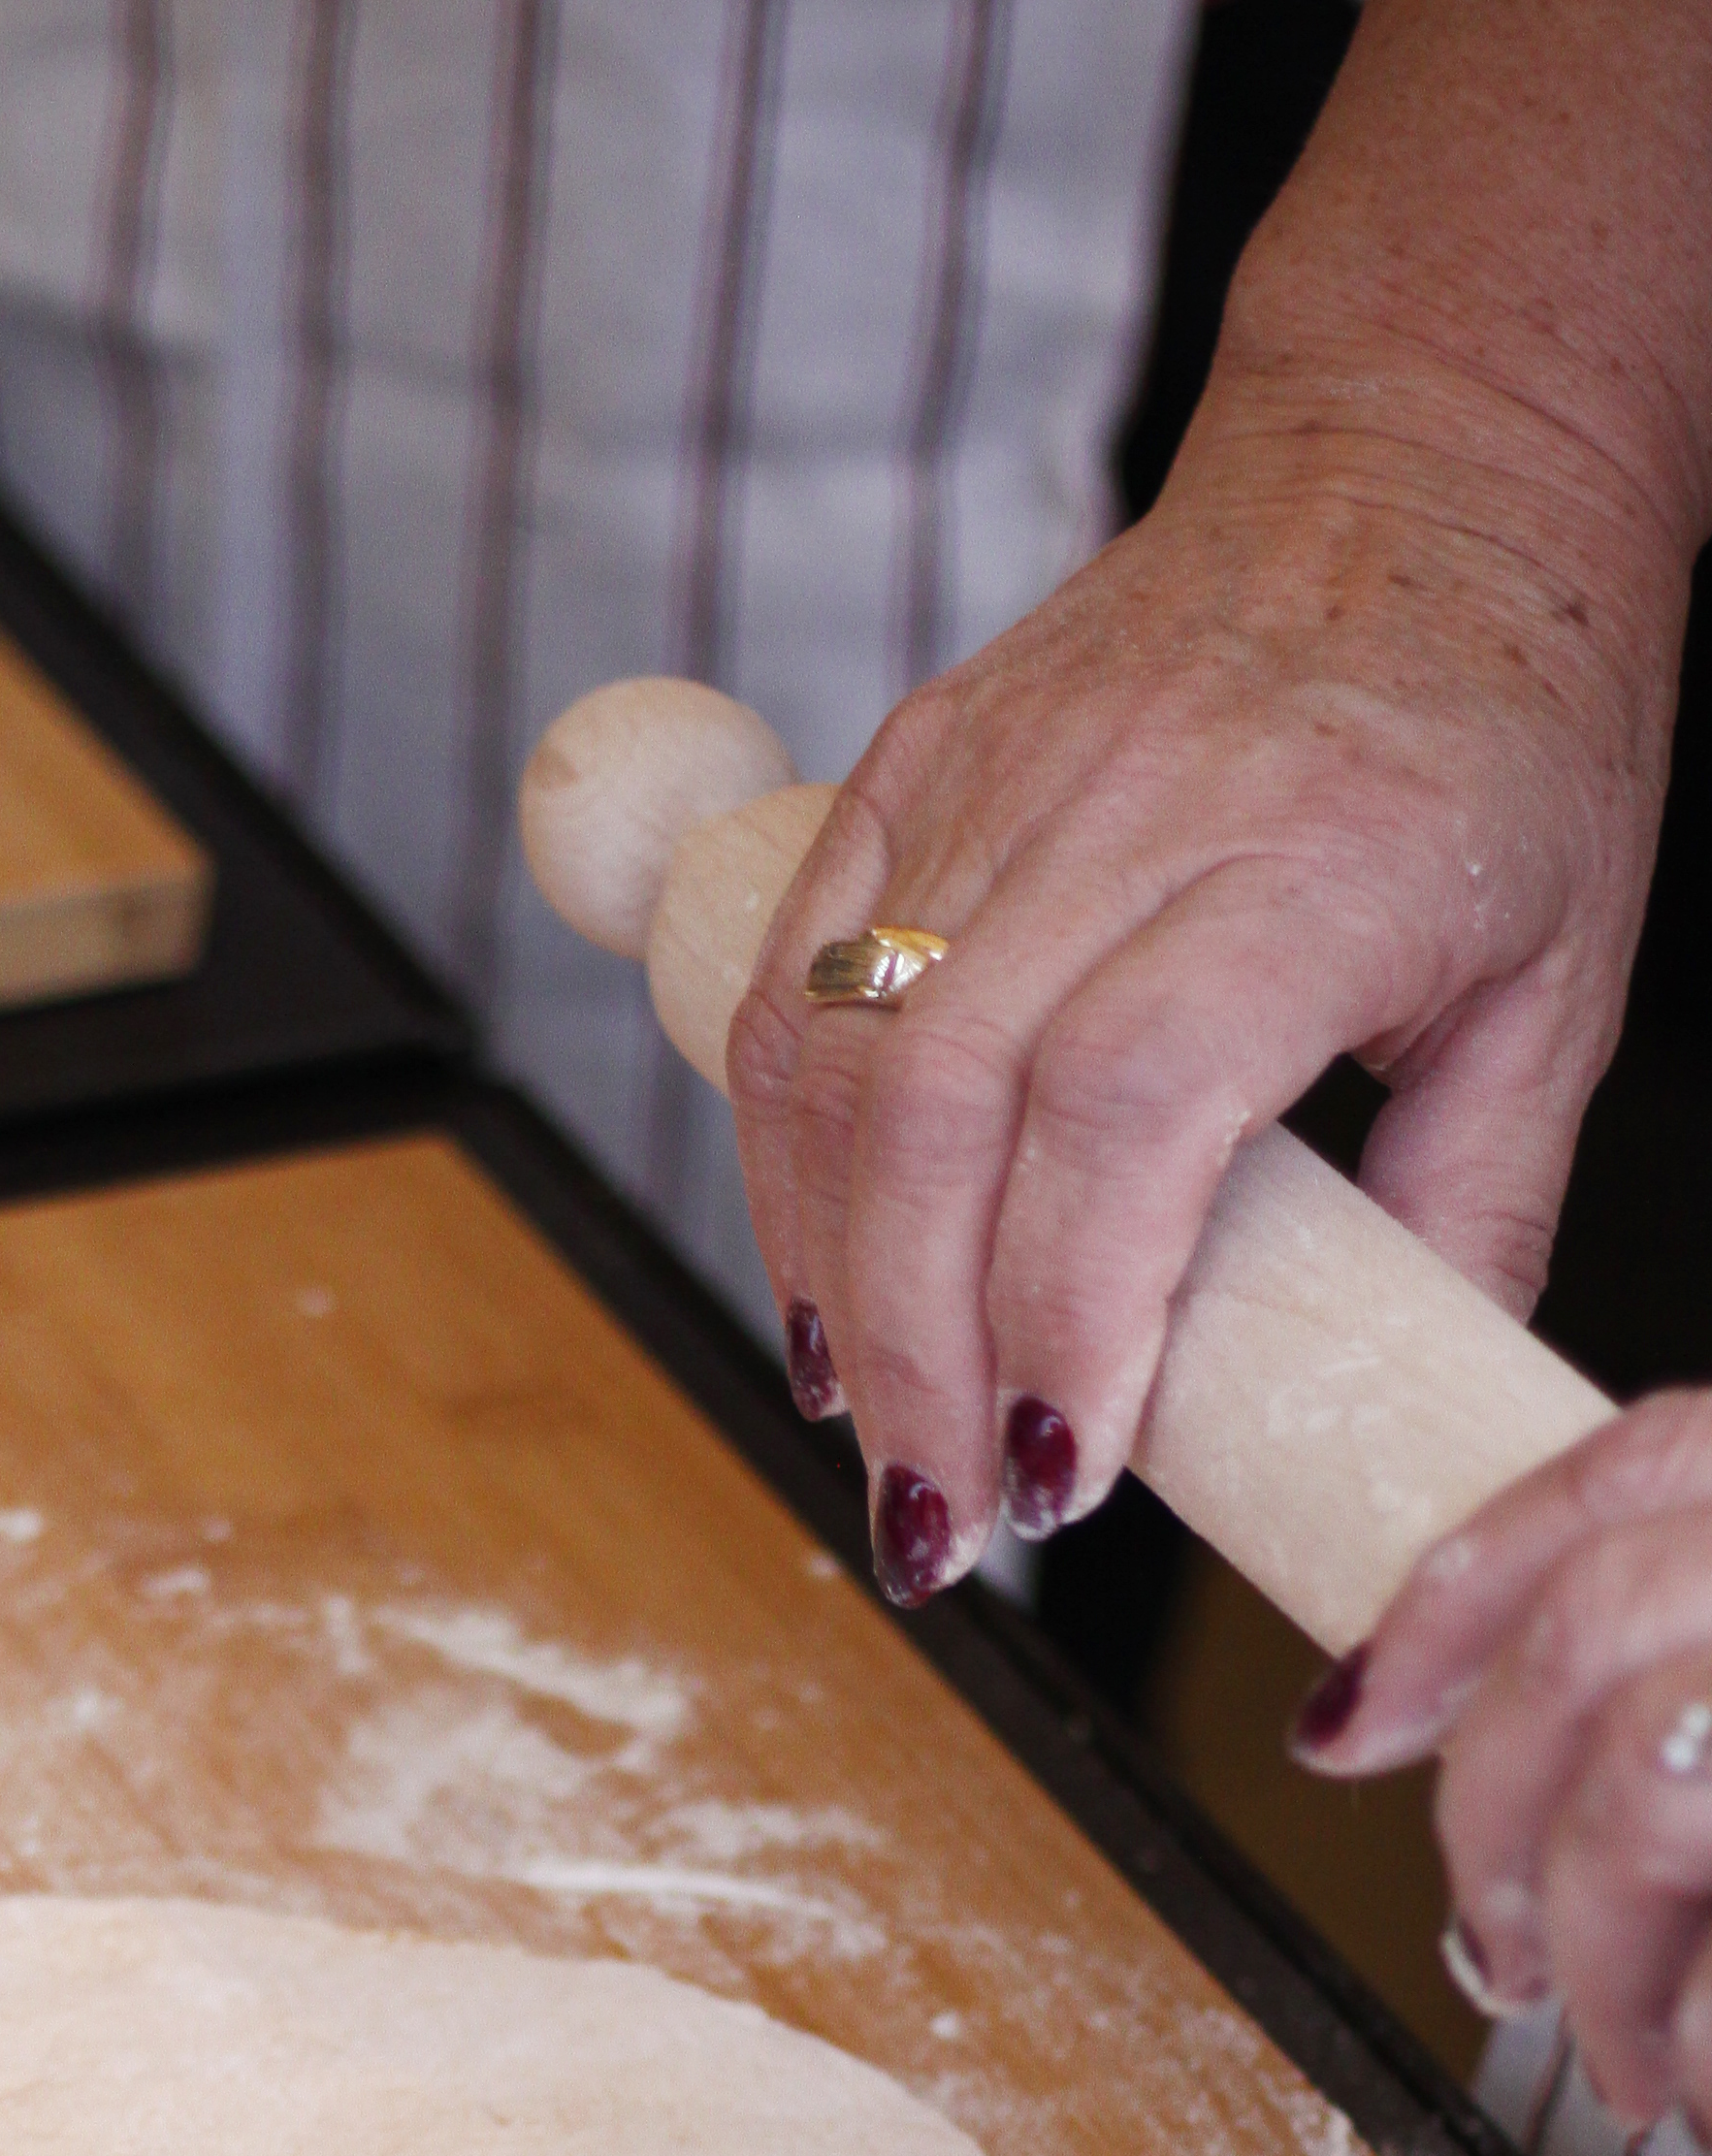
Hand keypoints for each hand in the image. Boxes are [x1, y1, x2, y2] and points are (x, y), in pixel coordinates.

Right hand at [720, 0, 1708, 1606]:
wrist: (1426, 444)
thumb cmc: (1513, 709)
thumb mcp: (1564, 976)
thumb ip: (1472, 1208)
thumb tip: (1389, 1423)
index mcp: (1319, 850)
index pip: (1127, 1101)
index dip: (1065, 1306)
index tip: (1066, 1475)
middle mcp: (1134, 799)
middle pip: (943, 1109)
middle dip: (917, 1354)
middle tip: (941, 1523)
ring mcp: (998, 769)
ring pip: (837, 1060)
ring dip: (827, 1280)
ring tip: (872, 1430)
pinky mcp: (911, 759)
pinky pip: (792, 982)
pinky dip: (779, 1155)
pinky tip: (818, 1291)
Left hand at [1294, 1394, 1711, 2135]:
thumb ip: (1688, 1685)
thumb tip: (1498, 1753)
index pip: (1645, 1461)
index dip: (1464, 1589)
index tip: (1348, 1719)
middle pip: (1607, 1624)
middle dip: (1495, 1808)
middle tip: (1500, 1955)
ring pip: (1651, 1800)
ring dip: (1605, 1967)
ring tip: (1628, 2068)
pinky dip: (1696, 2056)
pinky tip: (1704, 2103)